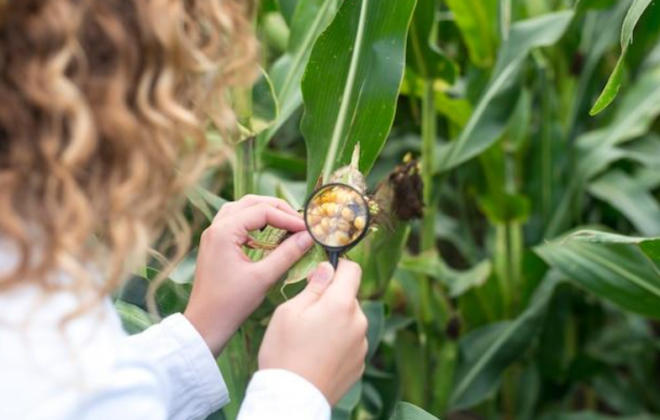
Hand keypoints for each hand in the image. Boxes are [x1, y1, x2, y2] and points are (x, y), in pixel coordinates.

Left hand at [184, 195, 313, 356]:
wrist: (205, 324)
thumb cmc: (231, 303)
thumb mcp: (264, 277)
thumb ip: (287, 254)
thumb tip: (308, 236)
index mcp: (224, 231)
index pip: (263, 211)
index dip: (288, 218)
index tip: (307, 229)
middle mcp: (216, 227)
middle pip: (251, 203)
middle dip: (277, 209)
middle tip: (299, 222)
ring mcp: (213, 235)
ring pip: (242, 209)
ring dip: (264, 212)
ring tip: (285, 223)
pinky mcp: (215, 244)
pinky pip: (235, 221)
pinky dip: (253, 222)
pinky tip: (267, 235)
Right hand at [258, 260, 367, 404]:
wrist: (292, 398)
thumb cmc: (285, 352)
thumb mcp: (289, 312)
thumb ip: (313, 287)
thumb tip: (327, 268)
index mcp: (341, 304)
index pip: (353, 270)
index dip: (338, 267)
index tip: (322, 274)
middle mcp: (359, 322)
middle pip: (350, 297)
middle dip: (332, 298)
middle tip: (307, 313)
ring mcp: (361, 344)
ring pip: (351, 320)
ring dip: (336, 321)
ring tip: (311, 339)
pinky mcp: (360, 363)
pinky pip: (351, 342)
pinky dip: (339, 342)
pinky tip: (319, 354)